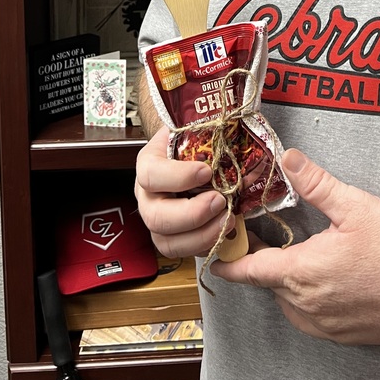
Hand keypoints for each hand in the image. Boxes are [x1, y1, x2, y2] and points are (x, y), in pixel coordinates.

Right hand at [135, 126, 228, 257]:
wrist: (188, 152)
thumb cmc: (191, 141)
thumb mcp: (192, 128)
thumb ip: (205, 129)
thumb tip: (232, 127)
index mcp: (148, 164)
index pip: (151, 175)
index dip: (178, 177)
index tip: (206, 171)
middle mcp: (147, 196)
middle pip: (156, 217)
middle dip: (192, 214)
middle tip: (220, 201)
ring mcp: (157, 219)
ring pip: (166, 242)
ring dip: (201, 236)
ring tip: (227, 220)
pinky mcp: (172, 237)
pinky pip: (184, 252)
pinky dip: (206, 245)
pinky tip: (223, 231)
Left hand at [210, 148, 379, 343]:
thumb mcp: (355, 205)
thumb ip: (316, 183)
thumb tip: (288, 159)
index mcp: (303, 272)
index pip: (248, 271)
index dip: (228, 260)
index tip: (214, 251)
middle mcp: (308, 305)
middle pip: (268, 283)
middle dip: (262, 261)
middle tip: (264, 235)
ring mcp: (326, 325)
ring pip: (289, 301)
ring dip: (286, 280)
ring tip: (299, 252)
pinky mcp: (344, 334)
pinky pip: (311, 317)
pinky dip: (308, 297)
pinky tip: (326, 276)